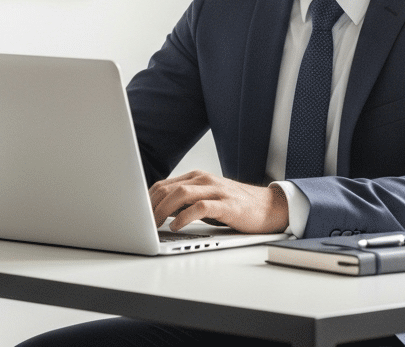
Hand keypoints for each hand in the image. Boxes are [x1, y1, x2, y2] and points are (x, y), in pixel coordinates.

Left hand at [148, 170, 289, 233]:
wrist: (269, 207)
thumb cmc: (236, 206)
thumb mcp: (206, 201)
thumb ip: (185, 203)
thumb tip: (159, 213)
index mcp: (196, 177)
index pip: (163, 185)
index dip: (146, 199)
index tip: (135, 214)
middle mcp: (204, 180)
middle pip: (168, 188)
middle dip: (150, 205)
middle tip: (140, 223)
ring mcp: (216, 190)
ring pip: (180, 193)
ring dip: (162, 210)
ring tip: (154, 225)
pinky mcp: (227, 204)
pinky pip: (200, 207)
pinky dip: (185, 217)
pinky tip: (176, 226)